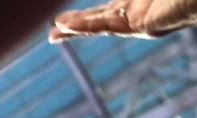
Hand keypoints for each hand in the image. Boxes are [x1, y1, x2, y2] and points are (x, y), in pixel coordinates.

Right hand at [50, 0, 196, 40]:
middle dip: (77, 27)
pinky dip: (87, 26)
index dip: (88, 15)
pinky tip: (68, 27)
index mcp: (141, 4)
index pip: (108, 9)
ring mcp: (140, 23)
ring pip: (100, 26)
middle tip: (54, 33)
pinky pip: (108, 24)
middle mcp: (139, 16)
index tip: (67, 19)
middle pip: (100, 21)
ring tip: (55, 32)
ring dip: (77, 29)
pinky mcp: (142, 27)